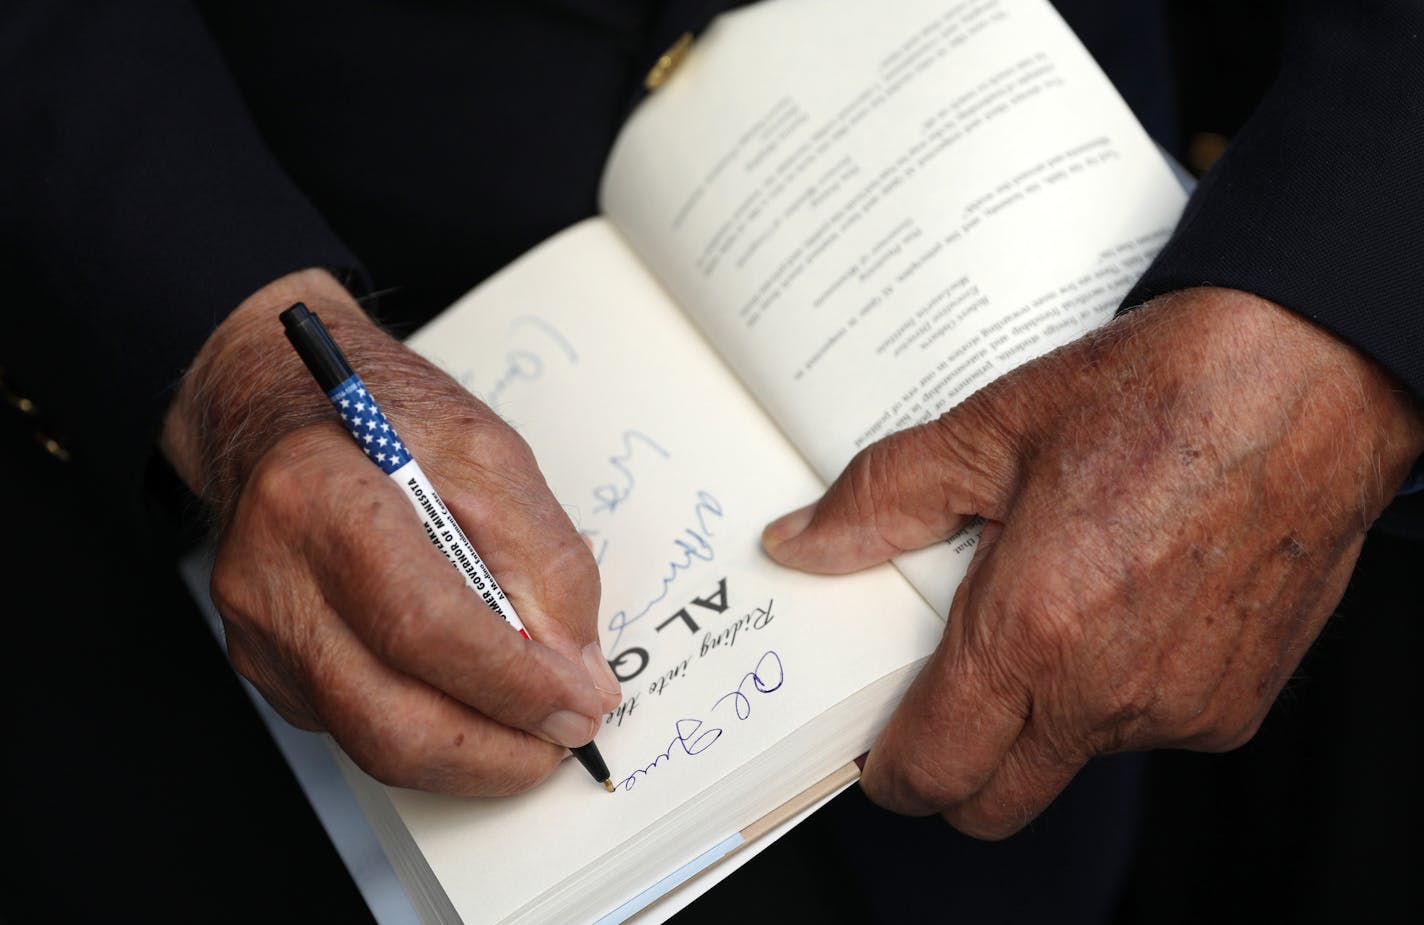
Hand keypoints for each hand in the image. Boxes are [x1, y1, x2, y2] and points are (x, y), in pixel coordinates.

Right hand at [162, 269, 619, 795]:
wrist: (279, 406)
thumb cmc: (385, 417)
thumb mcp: (491, 455)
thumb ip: (546, 560)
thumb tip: (579, 670)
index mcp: (324, 500)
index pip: (423, 626)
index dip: (513, 684)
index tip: (581, 705)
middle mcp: (274, 578)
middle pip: (388, 716)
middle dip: (497, 750)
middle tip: (565, 734)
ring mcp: (261, 633)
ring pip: (372, 744)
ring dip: (472, 757)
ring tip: (533, 729)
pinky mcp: (267, 667)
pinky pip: (358, 730)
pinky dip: (432, 733)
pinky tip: (473, 700)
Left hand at [762, 287, 1423, 837]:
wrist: (1306, 378)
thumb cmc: (1158, 395)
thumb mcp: (991, 431)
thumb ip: (882, 500)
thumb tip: (801, 542)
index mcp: (1031, 632)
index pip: (931, 770)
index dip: (888, 767)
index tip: (878, 738)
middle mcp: (1108, 692)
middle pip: (993, 804)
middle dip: (952, 770)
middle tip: (942, 694)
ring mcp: (1179, 708)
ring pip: (1071, 763)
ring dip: (1042, 718)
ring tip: (1049, 612)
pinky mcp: (1236, 705)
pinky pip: (1147, 730)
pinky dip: (1117, 693)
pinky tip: (1122, 609)